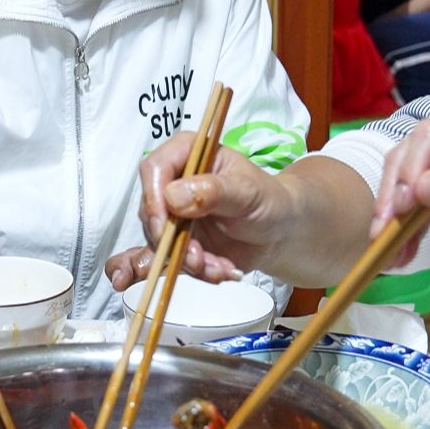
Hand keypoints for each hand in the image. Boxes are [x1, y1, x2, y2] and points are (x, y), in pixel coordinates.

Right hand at [114, 135, 292, 288]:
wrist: (279, 232)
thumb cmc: (268, 200)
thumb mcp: (247, 191)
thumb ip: (213, 191)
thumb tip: (172, 196)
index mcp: (188, 155)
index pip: (154, 169)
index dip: (153, 198)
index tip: (165, 226)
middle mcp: (174, 183)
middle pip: (151, 211)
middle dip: (171, 242)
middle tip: (198, 258)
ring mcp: (173, 216)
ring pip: (158, 242)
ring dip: (185, 262)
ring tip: (217, 268)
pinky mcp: (176, 243)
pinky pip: (165, 260)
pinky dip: (182, 272)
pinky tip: (197, 274)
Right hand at [379, 108, 429, 245]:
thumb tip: (422, 189)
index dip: (412, 167)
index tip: (404, 200)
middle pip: (407, 160)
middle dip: (393, 196)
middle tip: (384, 228)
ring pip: (404, 186)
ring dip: (393, 219)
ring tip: (385, 251)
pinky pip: (416, 208)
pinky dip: (406, 230)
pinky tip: (400, 254)